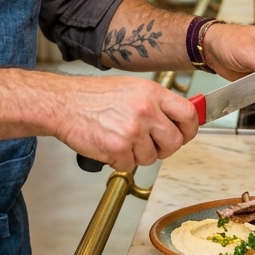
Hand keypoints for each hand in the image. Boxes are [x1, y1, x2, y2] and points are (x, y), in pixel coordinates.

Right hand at [53, 75, 198, 170]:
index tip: (184, 133)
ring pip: (152, 157)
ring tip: (121, 139)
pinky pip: (130, 165)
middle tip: (149, 143)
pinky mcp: (118, 148)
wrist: (65, 103)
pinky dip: (120, 160)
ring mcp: (132, 130)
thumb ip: (156, 103)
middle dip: (164, 148)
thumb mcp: (132, 88)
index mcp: (151, 93)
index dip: (189, 129)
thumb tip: (178, 118)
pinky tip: (110, 145)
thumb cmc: (94, 96)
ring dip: (138, 155)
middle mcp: (146, 110)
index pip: (188, 114)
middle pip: (175, 142)